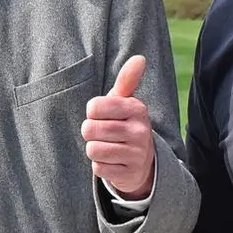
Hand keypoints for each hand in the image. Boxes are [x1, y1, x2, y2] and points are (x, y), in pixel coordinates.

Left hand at [82, 55, 155, 197]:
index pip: (94, 107)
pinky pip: (98, 168)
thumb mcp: (126, 102)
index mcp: (136, 109)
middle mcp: (140, 131)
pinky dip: (100, 166)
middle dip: (90, 132)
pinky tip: (113, 162)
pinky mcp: (129, 174)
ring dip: (94, 149)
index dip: (92, 112)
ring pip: (93, 150)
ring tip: (108, 147)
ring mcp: (136, 154)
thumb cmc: (125, 124)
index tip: (101, 114)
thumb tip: (140, 58)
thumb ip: (127, 80)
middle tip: (102, 133)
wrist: (142, 162)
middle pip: (90, 129)